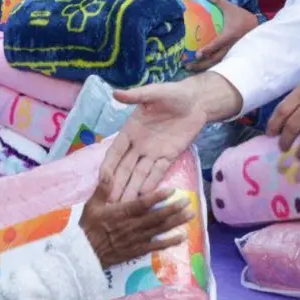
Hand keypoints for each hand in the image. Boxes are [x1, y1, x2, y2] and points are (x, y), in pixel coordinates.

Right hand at [79, 173, 192, 268]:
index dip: (158, 197)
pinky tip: (182, 236)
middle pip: (156, 216)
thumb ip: (102, 188)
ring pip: (159, 230)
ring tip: (190, 215)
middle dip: (173, 208)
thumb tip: (107, 172)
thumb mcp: (92, 204)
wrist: (85, 253)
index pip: (143, 204)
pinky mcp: (138, 250)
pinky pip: (156, 246)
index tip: (172, 190)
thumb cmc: (89, 227)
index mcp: (121, 212)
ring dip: (176, 222)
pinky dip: (170, 242)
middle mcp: (132, 225)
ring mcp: (136, 239)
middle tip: (188, 201)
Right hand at [100, 74, 239, 201]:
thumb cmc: (172, 95)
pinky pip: (158, 172)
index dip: (109, 165)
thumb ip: (136, 96)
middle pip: (125, 168)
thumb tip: (115, 93)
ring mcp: (153, 152)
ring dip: (132, 189)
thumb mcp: (154, 93)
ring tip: (125, 206)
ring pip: (140, 174)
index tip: (102, 180)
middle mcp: (138, 145)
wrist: (196, 101)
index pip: (115, 151)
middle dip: (117, 185)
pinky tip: (145, 196)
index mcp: (130, 130)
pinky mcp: (169, 156)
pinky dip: (152, 183)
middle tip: (110, 204)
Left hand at [187, 0, 259, 71]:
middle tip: (187, 65)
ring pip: (218, 63)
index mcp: (229, 35)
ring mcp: (233, 53)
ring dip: (205, 67)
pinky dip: (212, 66)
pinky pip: (221, 63)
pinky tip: (202, 68)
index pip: (217, 44)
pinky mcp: (233, 55)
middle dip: (201, 63)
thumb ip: (217, 0)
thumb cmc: (243, 17)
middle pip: (215, 58)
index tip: (197, 54)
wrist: (258, 27)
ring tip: (191, 69)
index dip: (207, 49)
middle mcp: (230, 46)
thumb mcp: (231, 8)